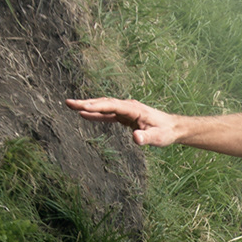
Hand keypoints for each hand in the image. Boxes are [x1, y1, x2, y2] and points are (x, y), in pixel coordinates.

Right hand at [65, 97, 182, 145]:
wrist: (172, 128)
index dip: (97, 106)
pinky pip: (107, 113)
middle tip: (68, 103)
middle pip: (104, 103)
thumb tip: (135, 138)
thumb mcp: (158, 138)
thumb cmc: (166, 133)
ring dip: (88, 106)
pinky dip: (96, 113)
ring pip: (104, 106)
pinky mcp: (125, 116)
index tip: (83, 107)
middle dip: (86, 103)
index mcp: (134, 109)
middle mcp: (128, 106)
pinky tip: (84, 114)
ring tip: (70, 105)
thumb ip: (146, 138)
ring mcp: (126, 110)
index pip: (112, 106)